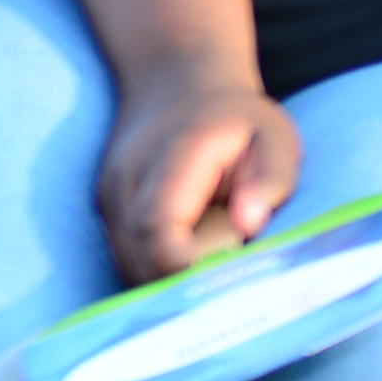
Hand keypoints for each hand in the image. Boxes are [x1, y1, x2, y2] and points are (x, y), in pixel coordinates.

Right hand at [97, 60, 303, 285]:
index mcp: (171, 159)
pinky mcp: (108, 215)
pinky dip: (157, 275)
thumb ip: (270, 178)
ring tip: (213, 278)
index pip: (157, 230)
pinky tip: (192, 270)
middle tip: (226, 294)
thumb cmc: (238, 121)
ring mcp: (109, 199)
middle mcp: (126, 181)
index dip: (184, 270)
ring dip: (168, 285)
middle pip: (137, 260)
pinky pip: (127, 260)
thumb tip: (249, 223)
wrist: (179, 86)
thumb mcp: (274, 138)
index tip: (223, 286)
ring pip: (127, 267)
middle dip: (181, 288)